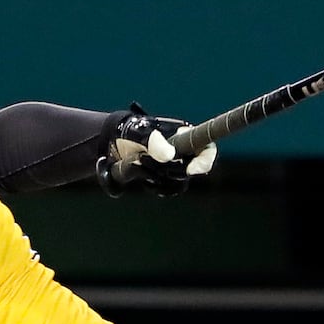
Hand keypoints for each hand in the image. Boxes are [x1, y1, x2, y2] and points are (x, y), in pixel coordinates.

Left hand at [96, 103, 216, 196]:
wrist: (116, 144)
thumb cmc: (132, 133)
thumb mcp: (140, 133)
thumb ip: (154, 141)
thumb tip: (169, 156)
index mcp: (186, 137)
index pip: (207, 150)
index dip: (204, 161)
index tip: (191, 170)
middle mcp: (185, 154)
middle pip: (190, 171)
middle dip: (168, 169)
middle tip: (144, 158)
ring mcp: (177, 169)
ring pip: (179, 184)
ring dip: (159, 179)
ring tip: (140, 164)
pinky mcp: (166, 181)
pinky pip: (168, 190)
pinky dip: (154, 186)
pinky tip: (143, 177)